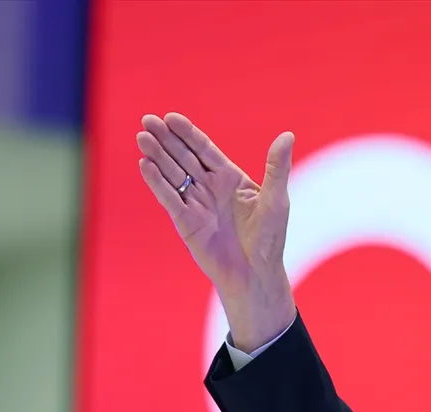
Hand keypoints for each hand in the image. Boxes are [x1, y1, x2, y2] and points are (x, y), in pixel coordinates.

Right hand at [136, 113, 296, 351]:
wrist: (255, 274)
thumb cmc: (269, 239)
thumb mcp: (275, 199)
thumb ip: (277, 167)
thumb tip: (288, 135)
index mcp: (230, 178)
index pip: (204, 149)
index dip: (187, 133)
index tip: (171, 118)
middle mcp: (210, 188)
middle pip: (183, 157)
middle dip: (166, 139)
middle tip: (147, 121)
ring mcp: (196, 204)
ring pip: (172, 174)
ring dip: (157, 156)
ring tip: (142, 137)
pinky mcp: (185, 222)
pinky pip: (169, 198)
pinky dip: (157, 182)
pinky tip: (145, 165)